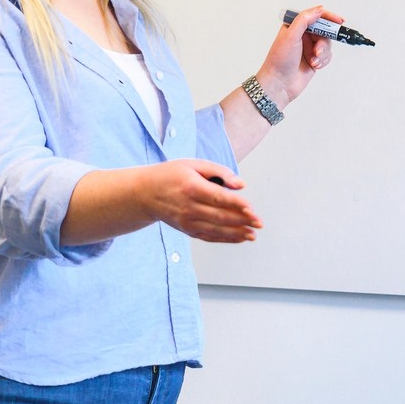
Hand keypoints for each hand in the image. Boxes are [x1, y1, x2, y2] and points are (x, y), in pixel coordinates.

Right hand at [143, 160, 260, 242]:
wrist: (145, 193)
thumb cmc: (171, 175)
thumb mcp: (194, 164)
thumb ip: (219, 172)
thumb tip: (241, 185)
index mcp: (191, 187)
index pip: (219, 198)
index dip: (237, 205)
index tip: (252, 209)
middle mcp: (189, 207)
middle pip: (220, 217)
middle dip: (242, 221)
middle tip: (259, 223)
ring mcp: (187, 221)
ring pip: (216, 230)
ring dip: (236, 234)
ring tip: (252, 235)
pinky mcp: (187, 229)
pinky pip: (209, 237)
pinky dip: (225, 239)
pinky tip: (239, 238)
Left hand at [254, 4, 341, 109]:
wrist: (279, 84)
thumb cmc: (279, 60)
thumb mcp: (290, 36)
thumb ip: (304, 20)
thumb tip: (318, 10)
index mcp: (295, 26)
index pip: (315, 16)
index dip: (328, 17)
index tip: (339, 21)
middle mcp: (303, 35)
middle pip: (324, 31)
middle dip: (323, 42)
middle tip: (318, 50)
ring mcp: (309, 47)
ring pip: (327, 44)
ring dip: (322, 53)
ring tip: (313, 60)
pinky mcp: (314, 59)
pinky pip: (327, 56)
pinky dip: (323, 60)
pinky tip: (314, 65)